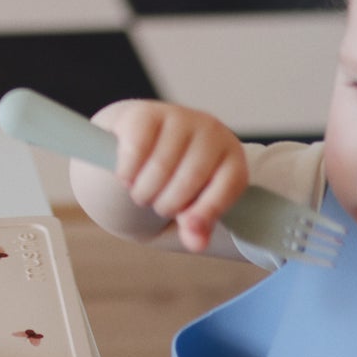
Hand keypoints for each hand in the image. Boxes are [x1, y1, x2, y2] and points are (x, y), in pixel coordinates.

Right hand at [93, 100, 246, 250]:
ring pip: (161, 165)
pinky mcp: (146, 113)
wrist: (146, 134)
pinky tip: (126, 177)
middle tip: (156, 207)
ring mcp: (179, 117)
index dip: (208, 210)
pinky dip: (127, 171)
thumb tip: (196, 243)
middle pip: (191, 177)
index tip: (187, 227)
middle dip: (168, 203)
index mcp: (231, 155)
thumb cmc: (176, 172)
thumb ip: (196, 224)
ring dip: (145, 190)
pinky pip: (136, 148)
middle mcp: (211, 130)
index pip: (229, 185)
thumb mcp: (192, 199)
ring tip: (141, 194)